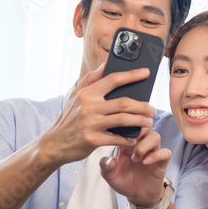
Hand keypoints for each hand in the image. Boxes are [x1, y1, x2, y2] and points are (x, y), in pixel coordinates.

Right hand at [40, 63, 155, 165]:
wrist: (55, 143)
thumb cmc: (68, 118)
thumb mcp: (75, 96)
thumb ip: (91, 79)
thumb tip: (105, 65)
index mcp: (87, 93)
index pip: (113, 79)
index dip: (131, 75)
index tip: (145, 73)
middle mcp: (89, 106)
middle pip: (123, 103)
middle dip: (142, 105)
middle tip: (152, 109)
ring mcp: (91, 123)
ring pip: (123, 120)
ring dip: (139, 121)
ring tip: (148, 122)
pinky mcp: (93, 140)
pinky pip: (116, 138)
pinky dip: (128, 139)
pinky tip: (134, 138)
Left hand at [100, 130, 172, 207]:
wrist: (137, 196)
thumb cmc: (123, 182)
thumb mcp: (109, 176)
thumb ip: (105, 166)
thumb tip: (110, 160)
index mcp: (126, 142)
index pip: (129, 125)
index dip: (124, 126)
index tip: (117, 137)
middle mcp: (140, 144)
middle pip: (144, 125)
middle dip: (137, 131)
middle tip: (129, 144)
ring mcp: (152, 152)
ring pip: (155, 136)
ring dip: (144, 146)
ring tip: (136, 159)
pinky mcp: (161, 162)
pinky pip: (165, 152)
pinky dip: (156, 156)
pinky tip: (146, 163)